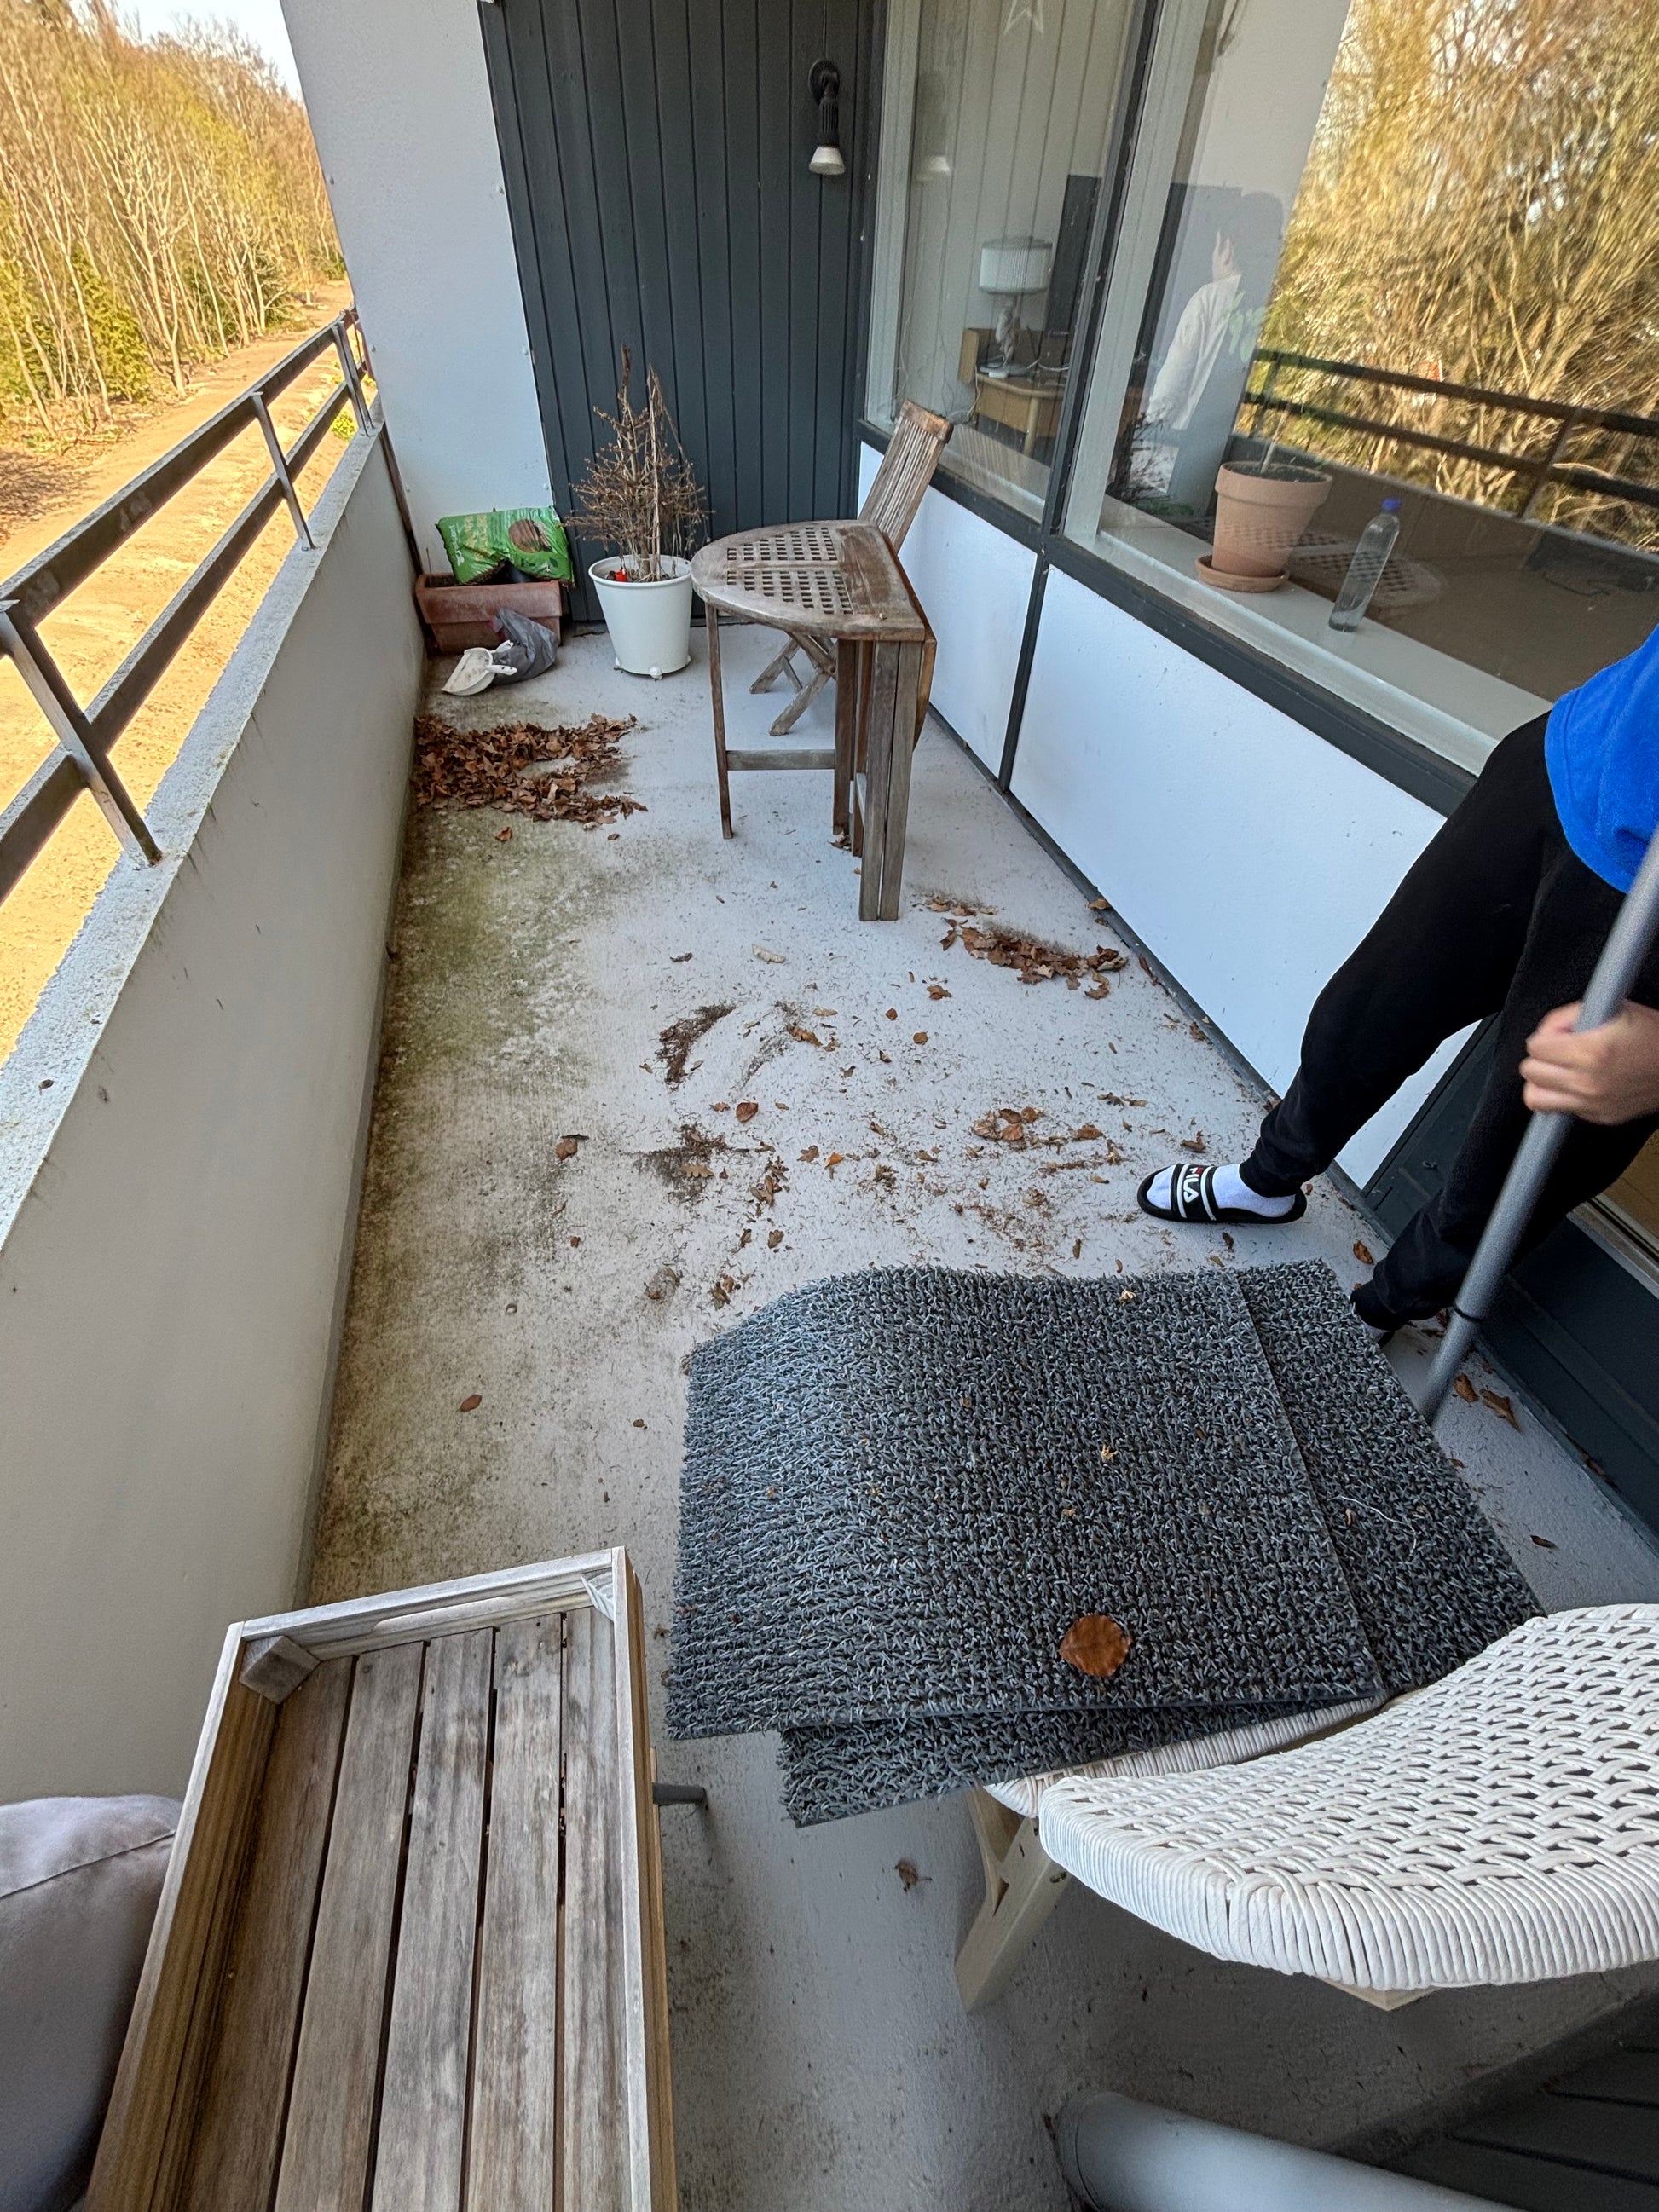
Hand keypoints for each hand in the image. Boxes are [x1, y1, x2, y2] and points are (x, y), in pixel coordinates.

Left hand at [1521, 1001, 1658, 1123]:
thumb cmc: (1654, 1036)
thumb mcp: (1614, 1009)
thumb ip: (1570, 1016)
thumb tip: (1546, 1031)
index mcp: (1591, 1052)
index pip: (1535, 1048)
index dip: (1545, 1036)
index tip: (1558, 1035)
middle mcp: (1588, 1082)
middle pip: (1531, 1073)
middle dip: (1541, 1058)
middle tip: (1558, 1052)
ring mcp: (1593, 1104)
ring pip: (1536, 1099)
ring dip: (1544, 1082)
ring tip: (1560, 1071)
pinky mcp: (1600, 1117)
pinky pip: (1563, 1109)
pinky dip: (1565, 1096)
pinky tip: (1582, 1083)